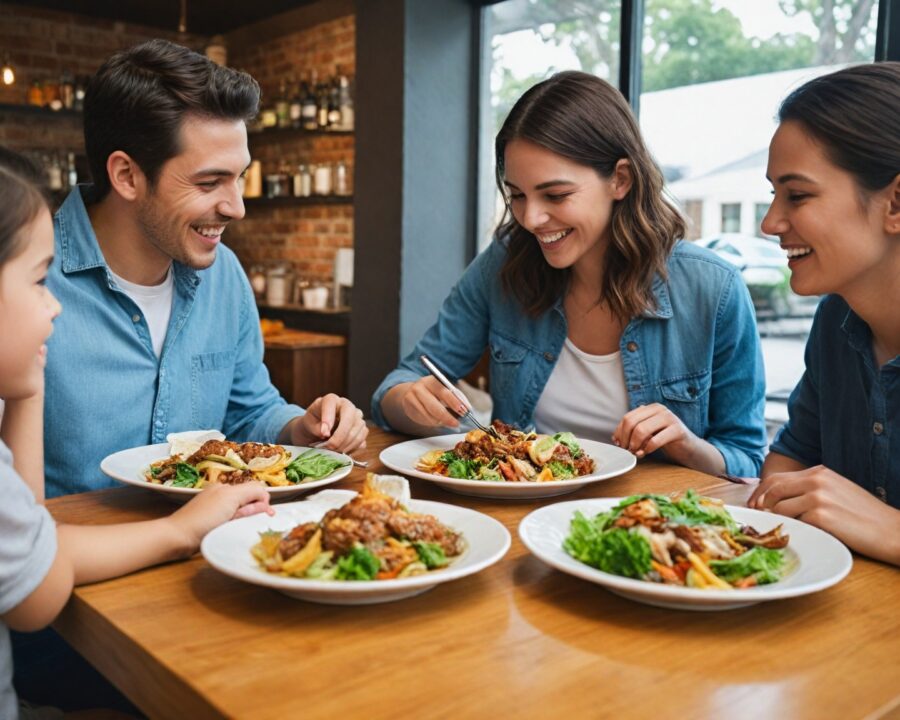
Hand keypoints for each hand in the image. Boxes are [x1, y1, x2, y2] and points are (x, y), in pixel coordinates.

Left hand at [170, 481, 272, 550]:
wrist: (177, 536)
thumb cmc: (202, 520)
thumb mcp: (230, 502)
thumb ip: (251, 495)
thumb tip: (266, 502)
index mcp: (228, 488)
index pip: (257, 489)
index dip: (263, 503)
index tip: (261, 516)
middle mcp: (222, 492)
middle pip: (249, 499)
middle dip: (250, 511)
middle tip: (240, 522)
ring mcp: (214, 503)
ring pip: (240, 508)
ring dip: (241, 516)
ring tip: (229, 526)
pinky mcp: (208, 516)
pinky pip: (229, 514)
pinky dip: (231, 520)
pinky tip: (222, 528)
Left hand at [292, 393, 366, 453]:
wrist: (317, 430)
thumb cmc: (312, 423)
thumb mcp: (308, 424)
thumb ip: (316, 428)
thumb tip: (327, 434)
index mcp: (331, 399)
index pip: (332, 403)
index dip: (328, 418)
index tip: (324, 434)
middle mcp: (347, 405)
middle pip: (350, 417)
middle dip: (341, 436)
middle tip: (330, 447)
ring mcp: (358, 418)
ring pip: (358, 431)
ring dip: (346, 445)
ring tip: (334, 452)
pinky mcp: (362, 430)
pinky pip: (361, 441)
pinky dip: (352, 449)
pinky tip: (341, 452)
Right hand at [399, 376, 465, 428]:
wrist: (410, 392)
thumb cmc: (432, 393)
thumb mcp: (443, 391)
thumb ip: (454, 398)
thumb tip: (467, 409)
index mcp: (432, 380)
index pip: (445, 392)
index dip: (455, 403)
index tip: (464, 411)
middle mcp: (420, 387)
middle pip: (435, 406)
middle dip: (447, 417)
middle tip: (456, 423)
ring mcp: (412, 397)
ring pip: (429, 415)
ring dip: (440, 421)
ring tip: (448, 422)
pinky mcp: (408, 407)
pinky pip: (423, 419)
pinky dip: (432, 422)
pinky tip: (437, 421)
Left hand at [613, 403, 697, 461]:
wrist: (689, 448)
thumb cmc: (665, 440)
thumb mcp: (648, 433)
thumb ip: (633, 431)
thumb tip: (615, 438)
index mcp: (650, 408)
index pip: (628, 417)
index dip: (620, 432)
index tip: (619, 444)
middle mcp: (659, 409)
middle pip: (632, 422)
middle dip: (626, 439)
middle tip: (627, 450)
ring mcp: (669, 418)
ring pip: (641, 430)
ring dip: (635, 444)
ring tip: (636, 453)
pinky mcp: (677, 430)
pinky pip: (655, 440)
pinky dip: (647, 449)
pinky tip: (646, 453)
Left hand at [749, 465, 899, 563]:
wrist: (892, 530)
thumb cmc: (864, 515)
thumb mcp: (836, 491)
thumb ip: (809, 489)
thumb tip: (777, 499)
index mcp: (819, 472)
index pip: (777, 478)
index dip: (760, 492)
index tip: (754, 505)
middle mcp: (816, 480)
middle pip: (772, 490)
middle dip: (760, 504)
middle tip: (757, 518)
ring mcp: (818, 497)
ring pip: (779, 508)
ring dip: (779, 521)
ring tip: (788, 529)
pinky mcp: (820, 516)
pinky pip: (794, 523)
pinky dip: (794, 530)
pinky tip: (804, 535)